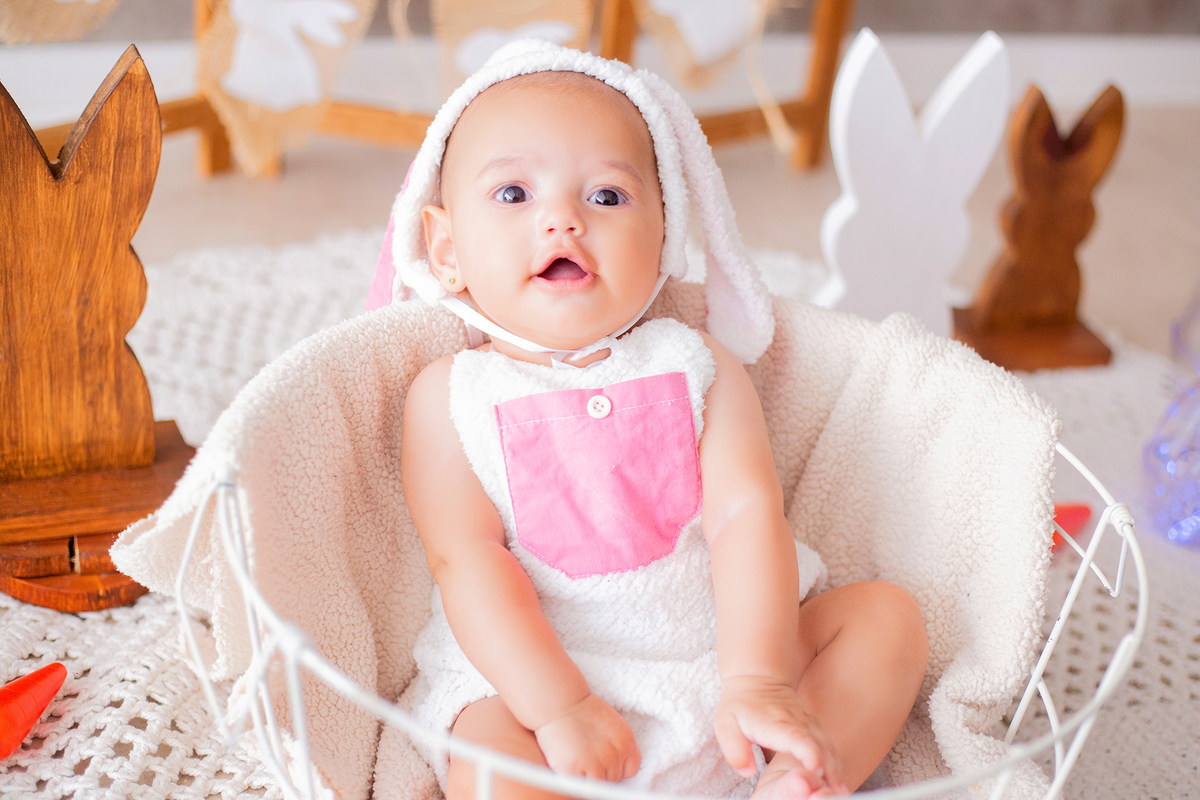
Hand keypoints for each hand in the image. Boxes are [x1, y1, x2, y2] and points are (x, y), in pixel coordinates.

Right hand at [534, 693, 640, 781]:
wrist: (559, 701)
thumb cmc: (580, 710)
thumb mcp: (610, 723)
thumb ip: (616, 745)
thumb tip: (614, 766)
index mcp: (625, 741)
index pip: (630, 770)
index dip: (616, 768)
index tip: (605, 762)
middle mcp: (615, 754)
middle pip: (613, 779)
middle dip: (601, 772)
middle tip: (585, 756)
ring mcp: (596, 764)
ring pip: (597, 785)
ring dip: (587, 777)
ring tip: (576, 759)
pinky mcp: (575, 771)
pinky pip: (579, 787)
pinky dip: (574, 780)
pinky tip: (568, 766)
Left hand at [715, 675, 842, 791]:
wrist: (758, 678)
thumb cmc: (740, 705)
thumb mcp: (726, 724)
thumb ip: (734, 749)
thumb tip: (747, 771)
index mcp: (775, 723)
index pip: (796, 737)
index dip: (808, 752)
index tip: (816, 768)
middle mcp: (798, 721)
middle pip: (819, 745)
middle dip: (829, 769)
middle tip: (834, 792)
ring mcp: (809, 722)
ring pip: (828, 746)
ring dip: (835, 768)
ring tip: (840, 791)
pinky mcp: (815, 725)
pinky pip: (829, 745)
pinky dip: (835, 762)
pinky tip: (838, 781)